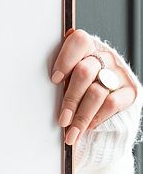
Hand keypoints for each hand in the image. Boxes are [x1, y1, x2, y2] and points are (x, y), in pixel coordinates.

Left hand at [51, 28, 136, 144]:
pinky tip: (87, 127)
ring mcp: (118, 74)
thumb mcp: (71, 75)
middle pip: (85, 72)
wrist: (111, 96)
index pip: (79, 41)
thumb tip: (43, 88)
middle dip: (70, 99)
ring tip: (71, 132)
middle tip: (62, 119)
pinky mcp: (130, 91)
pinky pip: (112, 103)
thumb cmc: (83, 84)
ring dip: (81, 115)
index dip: (65, 59)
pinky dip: (97, 117)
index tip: (54, 79)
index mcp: (88, 47)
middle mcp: (105, 57)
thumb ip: (63, 75)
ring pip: (97, 92)